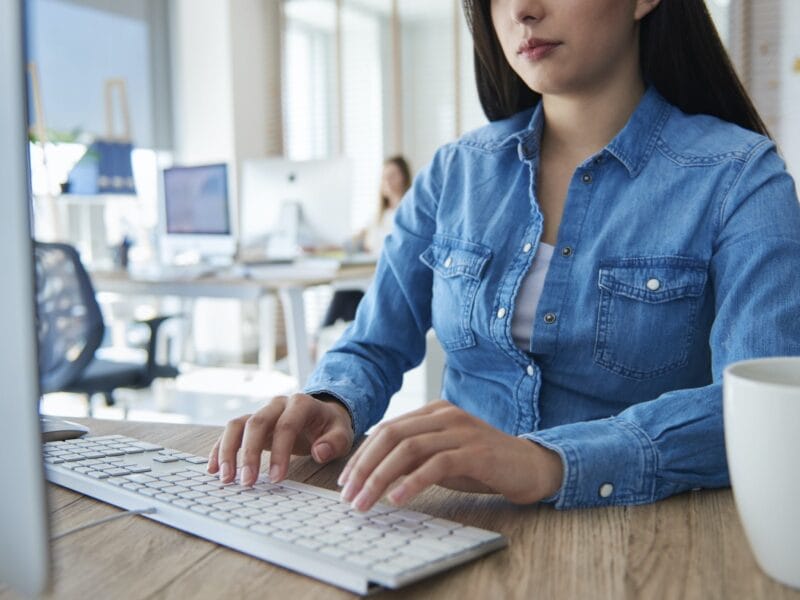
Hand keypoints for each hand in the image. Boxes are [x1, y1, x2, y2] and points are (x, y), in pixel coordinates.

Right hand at [207, 393, 353, 485]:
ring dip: (228, 451)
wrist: (323, 415)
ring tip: (226, 478)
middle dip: (249, 454)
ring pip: (237, 425)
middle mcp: (277, 404)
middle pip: (256, 423)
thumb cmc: (331, 427)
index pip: (286, 426)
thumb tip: (320, 452)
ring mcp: (261, 412)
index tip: (276, 479)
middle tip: (246, 482)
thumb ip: (334, 443)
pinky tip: (214, 469)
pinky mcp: (250, 423)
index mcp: (301, 403)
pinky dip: (219, 449)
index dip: (280, 452)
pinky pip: (230, 432)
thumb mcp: (342, 434)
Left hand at [338, 400, 563, 511]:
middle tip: (349, 495)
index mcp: (433, 412)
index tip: (345, 482)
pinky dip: (412, 482)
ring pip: (408, 449)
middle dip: (364, 467)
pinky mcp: (476, 452)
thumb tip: (373, 473)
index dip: (362, 455)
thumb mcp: (441, 457)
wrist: (530, 466)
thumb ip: (413, 458)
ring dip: (380, 478)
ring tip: (365, 502)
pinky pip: (436, 464)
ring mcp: (461, 431)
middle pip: (391, 436)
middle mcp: (444, 416)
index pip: (386, 429)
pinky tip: (397, 499)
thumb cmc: (483, 464)